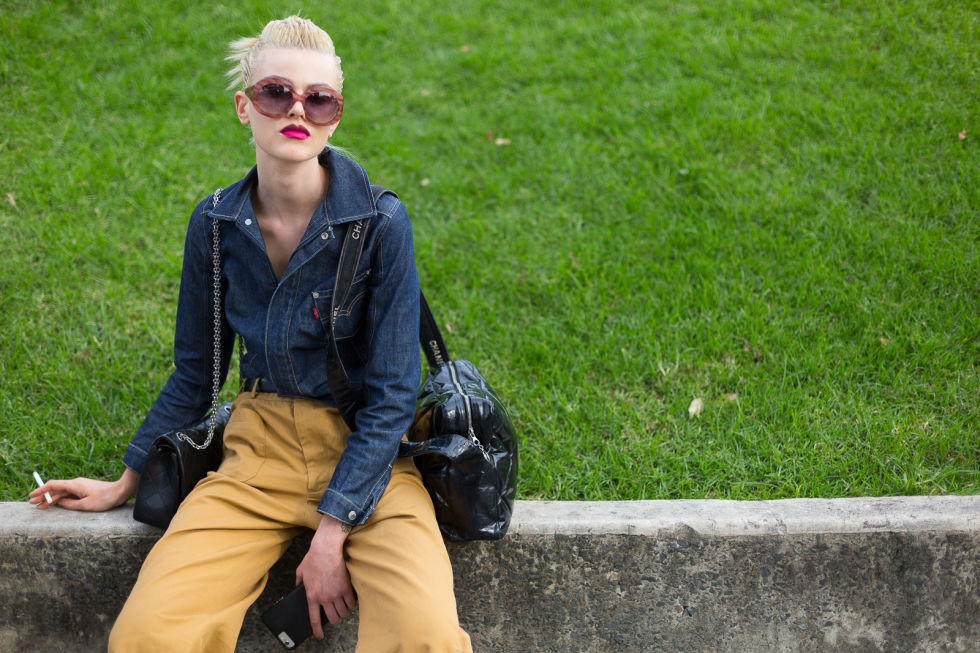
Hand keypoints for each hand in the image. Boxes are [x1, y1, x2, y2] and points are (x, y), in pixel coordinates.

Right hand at [28, 468, 138, 511]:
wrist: (121, 491)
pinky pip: (69, 495)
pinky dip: (61, 499)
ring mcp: (80, 487)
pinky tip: (55, 505)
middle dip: (43, 496)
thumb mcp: (86, 505)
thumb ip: (70, 504)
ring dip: (51, 499)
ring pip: (62, 493)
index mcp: (74, 485)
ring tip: (40, 507)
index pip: (53, 485)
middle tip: (32, 504)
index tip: (31, 495)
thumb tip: (60, 503)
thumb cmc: (105, 498)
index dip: (41, 490)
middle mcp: (76, 484)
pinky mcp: (85, 491)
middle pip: (56, 489)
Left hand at [295, 515, 355, 637]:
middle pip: (333, 618)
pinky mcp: (346, 588)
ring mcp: (336, 594)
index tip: (319, 635)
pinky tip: (350, 602)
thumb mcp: (300, 571)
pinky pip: (351, 603)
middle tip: (335, 615)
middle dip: (335, 619)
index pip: (314, 619)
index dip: (317, 630)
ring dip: (343, 613)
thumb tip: (297, 585)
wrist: (326, 549)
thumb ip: (298, 581)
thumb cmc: (313, 558)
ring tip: (343, 609)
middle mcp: (324, 598)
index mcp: (312, 596)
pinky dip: (351, 605)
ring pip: (343, 613)